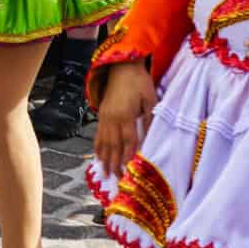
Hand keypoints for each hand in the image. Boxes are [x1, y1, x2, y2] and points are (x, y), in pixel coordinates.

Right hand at [93, 62, 155, 180]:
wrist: (121, 66)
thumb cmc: (139, 82)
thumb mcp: (150, 99)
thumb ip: (149, 119)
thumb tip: (150, 138)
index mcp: (125, 114)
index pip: (128, 140)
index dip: (129, 156)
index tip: (131, 171)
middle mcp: (111, 117)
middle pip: (113, 145)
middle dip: (115, 163)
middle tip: (118, 180)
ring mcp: (104, 116)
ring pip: (104, 142)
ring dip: (105, 159)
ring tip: (106, 174)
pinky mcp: (101, 114)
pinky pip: (98, 135)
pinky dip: (98, 147)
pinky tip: (99, 157)